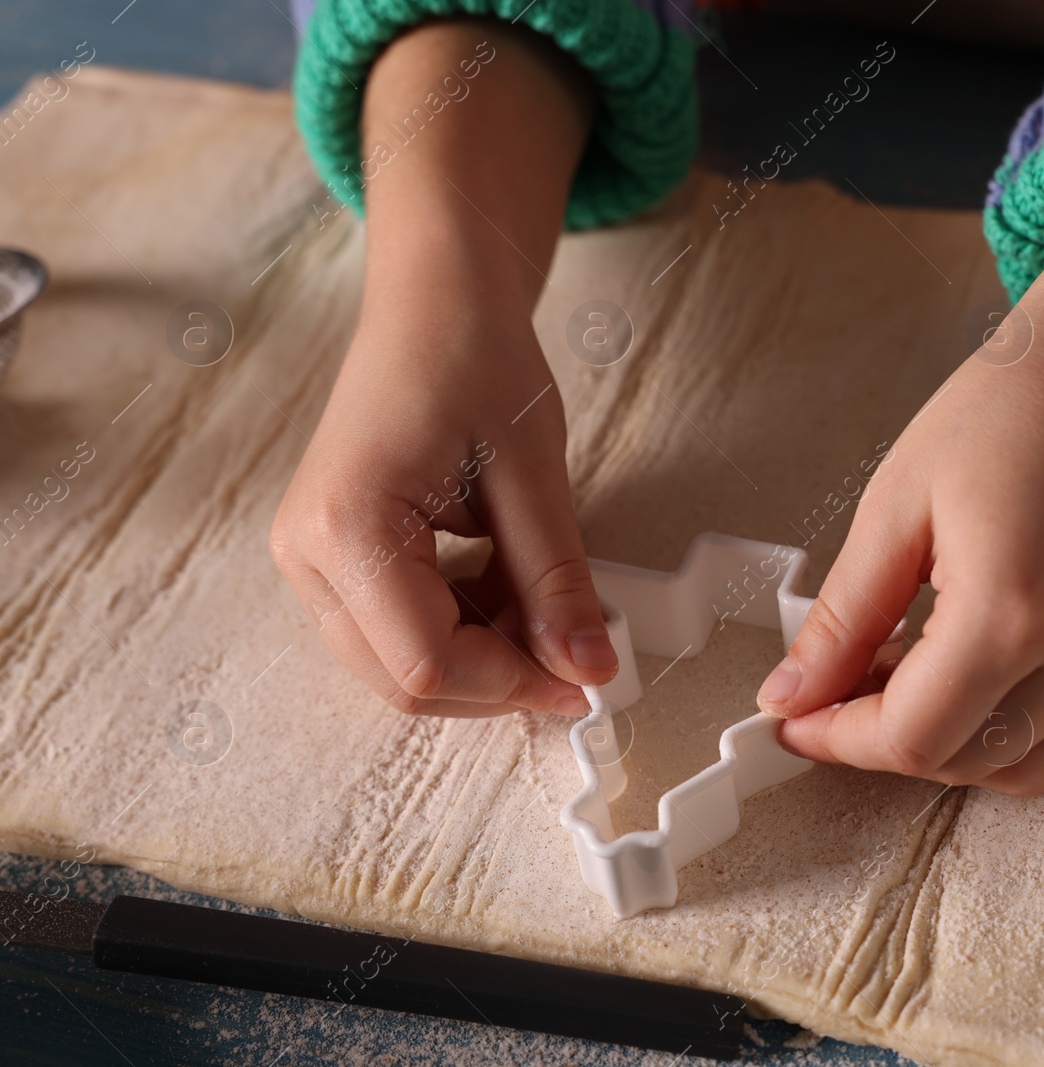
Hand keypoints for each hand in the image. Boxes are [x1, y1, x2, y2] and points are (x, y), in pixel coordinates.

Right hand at [271, 302, 612, 717]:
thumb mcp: (534, 477)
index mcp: (346, 526)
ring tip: (543, 602)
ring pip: (399, 666)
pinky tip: (508, 588)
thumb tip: (589, 670)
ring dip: (483, 658)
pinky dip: (463, 630)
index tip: (584, 679)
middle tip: (574, 650)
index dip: (514, 685)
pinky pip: (396, 631)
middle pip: (405, 679)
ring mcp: (310, 559)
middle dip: (498, 678)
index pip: (426, 662)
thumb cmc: (474, 359)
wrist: (435, 300)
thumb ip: (559, 585)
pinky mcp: (332, 557)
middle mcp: (307, 554)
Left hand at [762, 148, 1043, 793]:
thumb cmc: (1005, 414)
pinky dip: (1018, 728)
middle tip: (848, 683)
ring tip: (913, 673)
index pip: (914, 736)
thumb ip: (842, 622)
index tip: (797, 720)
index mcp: (1013, 607)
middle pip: (967, 761)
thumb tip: (790, 699)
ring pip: (1027, 768)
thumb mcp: (895, 509)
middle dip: (892, 738)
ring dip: (956, 744)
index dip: (841, 739)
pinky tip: (982, 665)